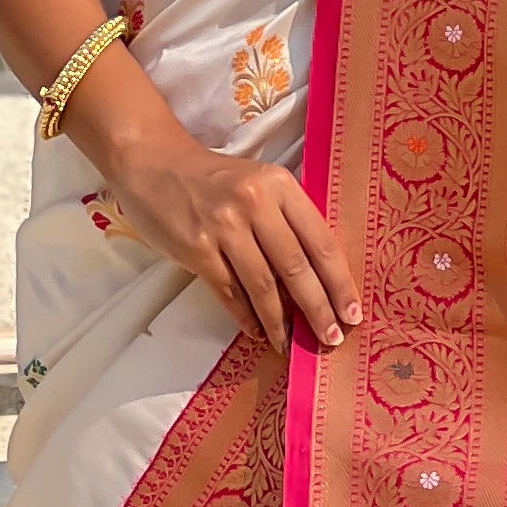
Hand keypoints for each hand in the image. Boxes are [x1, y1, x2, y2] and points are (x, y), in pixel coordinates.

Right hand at [86, 108, 359, 352]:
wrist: (154, 163)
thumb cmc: (214, 179)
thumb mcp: (260, 184)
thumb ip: (287, 221)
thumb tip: (319, 279)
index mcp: (280, 186)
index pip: (320, 241)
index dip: (339, 282)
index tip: (352, 313)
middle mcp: (255, 203)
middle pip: (296, 267)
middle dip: (318, 309)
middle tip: (331, 338)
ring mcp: (224, 226)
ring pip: (263, 285)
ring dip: (279, 321)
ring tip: (290, 343)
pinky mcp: (196, 248)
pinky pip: (229, 292)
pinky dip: (246, 316)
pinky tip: (258, 331)